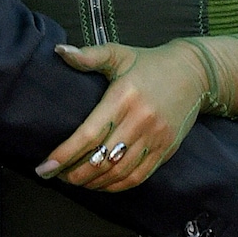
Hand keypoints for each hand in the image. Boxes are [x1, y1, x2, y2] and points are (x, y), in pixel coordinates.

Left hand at [35, 40, 207, 191]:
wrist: (193, 73)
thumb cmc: (148, 62)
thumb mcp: (118, 53)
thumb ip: (88, 55)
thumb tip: (58, 51)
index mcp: (123, 96)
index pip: (89, 134)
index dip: (64, 154)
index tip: (44, 167)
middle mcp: (139, 120)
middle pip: (102, 158)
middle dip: (74, 173)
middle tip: (56, 176)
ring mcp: (155, 137)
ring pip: (119, 172)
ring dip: (93, 182)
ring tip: (74, 181)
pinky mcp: (166, 150)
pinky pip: (139, 176)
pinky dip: (117, 186)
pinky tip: (101, 184)